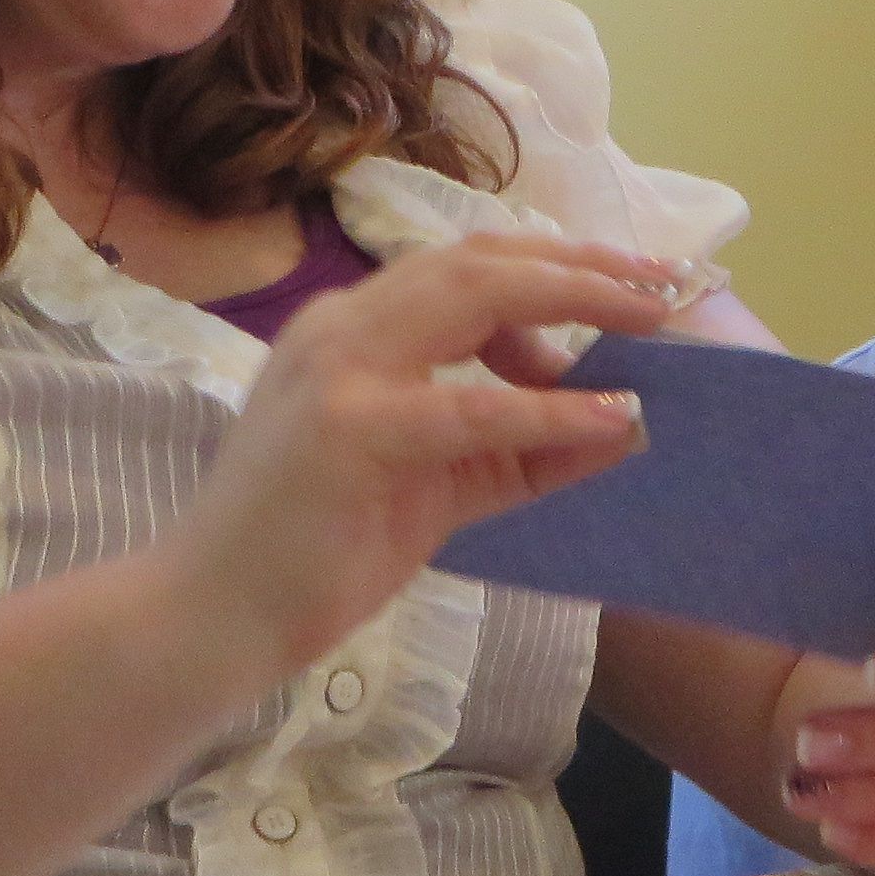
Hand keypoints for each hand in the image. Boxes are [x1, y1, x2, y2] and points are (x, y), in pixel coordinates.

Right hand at [169, 230, 686, 672]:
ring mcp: (338, 371)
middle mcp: (341, 328)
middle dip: (580, 263)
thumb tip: (622, 422)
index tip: (634, 278)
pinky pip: (469, 407)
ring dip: (574, 300)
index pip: (465, 266)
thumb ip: (519, 450)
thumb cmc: (314, 553)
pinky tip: (613, 415)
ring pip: (473, 298)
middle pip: (479, 259)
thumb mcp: (438, 487)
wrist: (209, 615)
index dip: (555, 262)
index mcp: (352, 330)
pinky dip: (549, 406)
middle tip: (665, 281)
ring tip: (652, 319)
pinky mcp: (348, 432)